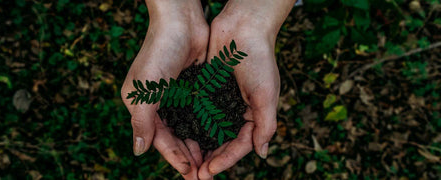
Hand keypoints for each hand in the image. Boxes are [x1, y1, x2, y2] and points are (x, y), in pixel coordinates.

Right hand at [120, 0, 207, 178]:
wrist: (181, 21)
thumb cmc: (159, 51)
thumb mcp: (145, 89)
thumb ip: (141, 121)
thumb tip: (138, 151)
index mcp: (142, 105)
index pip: (158, 138)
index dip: (174, 156)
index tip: (189, 172)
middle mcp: (158, 103)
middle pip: (174, 137)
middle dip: (187, 156)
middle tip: (203, 175)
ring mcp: (177, 96)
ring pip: (188, 128)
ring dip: (198, 145)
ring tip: (211, 164)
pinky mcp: (193, 88)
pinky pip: (199, 114)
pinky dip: (206, 127)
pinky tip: (217, 139)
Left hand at [198, 1, 295, 178]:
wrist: (243, 28)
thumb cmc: (259, 59)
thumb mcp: (266, 94)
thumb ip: (265, 124)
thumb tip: (262, 153)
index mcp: (254, 115)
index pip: (240, 145)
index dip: (226, 160)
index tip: (209, 171)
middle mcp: (237, 111)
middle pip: (223, 143)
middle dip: (210, 159)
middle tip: (195, 175)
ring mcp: (221, 102)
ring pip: (208, 131)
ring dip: (199, 147)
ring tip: (187, 163)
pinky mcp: (207, 90)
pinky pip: (198, 113)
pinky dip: (191, 126)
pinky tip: (180, 136)